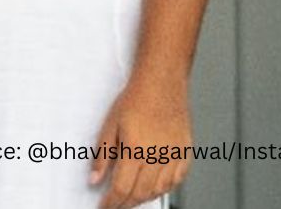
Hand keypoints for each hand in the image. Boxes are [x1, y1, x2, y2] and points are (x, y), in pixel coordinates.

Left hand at [89, 77, 192, 207]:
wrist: (162, 83)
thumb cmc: (135, 99)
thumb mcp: (110, 125)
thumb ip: (103, 155)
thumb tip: (94, 179)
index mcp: (136, 150)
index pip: (121, 188)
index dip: (111, 202)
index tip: (103, 207)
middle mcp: (157, 157)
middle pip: (140, 193)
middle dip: (125, 203)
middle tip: (115, 205)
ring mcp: (174, 155)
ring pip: (159, 190)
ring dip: (144, 198)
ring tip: (131, 199)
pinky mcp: (186, 152)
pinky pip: (177, 180)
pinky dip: (164, 189)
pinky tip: (154, 188)